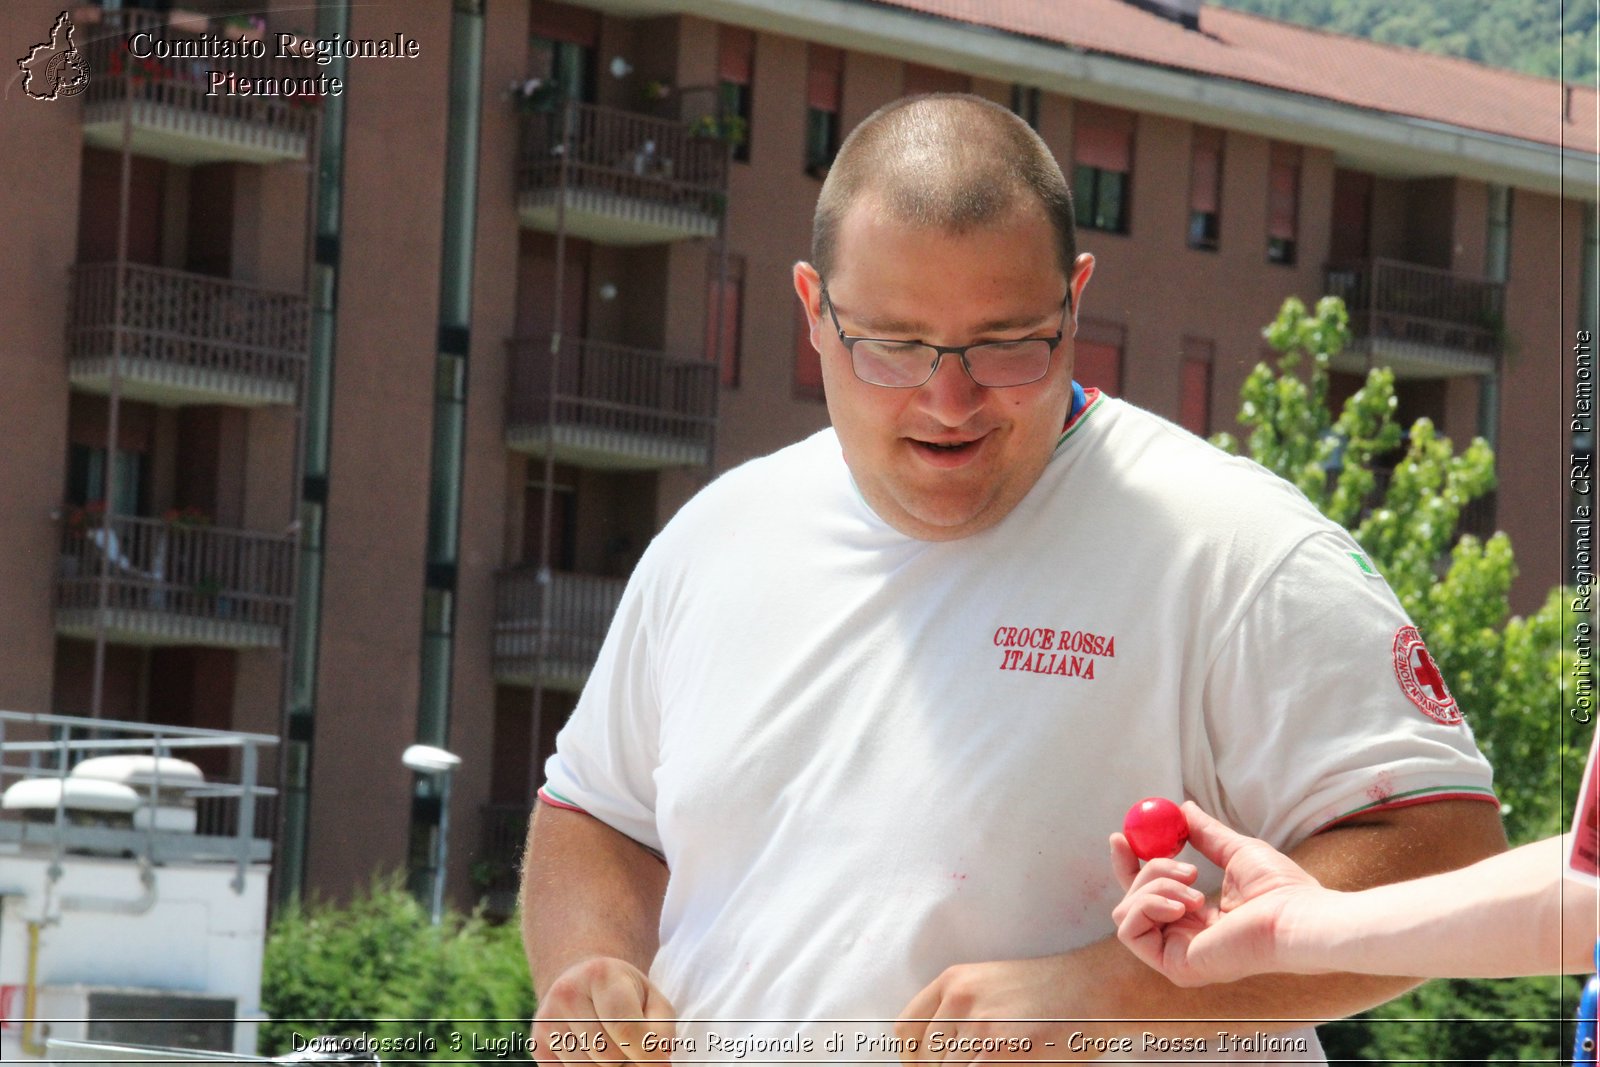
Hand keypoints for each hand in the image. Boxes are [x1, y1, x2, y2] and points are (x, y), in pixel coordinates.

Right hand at [533, 956, 676, 1063]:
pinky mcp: (537, 1044)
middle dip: (627, 1060)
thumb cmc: (625, 995)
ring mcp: (547, 1019)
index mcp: (601, 974)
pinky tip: (591, 1052)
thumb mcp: (652, 1000)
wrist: (581, 981)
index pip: (626, 1028)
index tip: (658, 1061)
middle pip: (608, 1056)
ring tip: (611, 1046)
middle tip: (631, 1047)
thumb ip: (661, 1030)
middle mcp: (567, 993)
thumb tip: (659, 1063)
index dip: (646, 1054)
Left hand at [895, 956, 1103, 1062]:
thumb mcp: (993, 990)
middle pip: (928, 1061)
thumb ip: (959, 1017)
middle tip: (980, 1064)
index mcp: (954, 981)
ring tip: (1000, 1062)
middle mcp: (962, 999)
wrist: (1098, 987)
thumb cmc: (1050, 996)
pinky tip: (1017, 1065)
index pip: (907, 1031)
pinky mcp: (1006, 1051)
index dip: (915, 1060)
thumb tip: (933, 1059)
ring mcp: (984, 1026)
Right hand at [1109, 802, 1326, 985]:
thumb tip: (1184, 809)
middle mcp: (1184, 939)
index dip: (1131, 866)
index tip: (1122, 837)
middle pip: (1131, 903)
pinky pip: (1131, 930)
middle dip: (1131, 869)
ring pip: (1128, 910)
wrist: (1296, 917)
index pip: (1150, 895)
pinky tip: (1183, 905)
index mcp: (1198, 919)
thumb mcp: (1235, 850)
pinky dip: (1149, 905)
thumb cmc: (1281, 889)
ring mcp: (1177, 955)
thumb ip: (1206, 834)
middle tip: (1137, 844)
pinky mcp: (1174, 966)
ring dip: (1155, 884)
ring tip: (1195, 885)